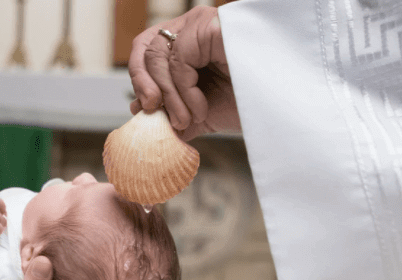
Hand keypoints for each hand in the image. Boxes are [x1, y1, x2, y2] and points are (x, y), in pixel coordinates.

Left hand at [128, 6, 240, 140]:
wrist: (277, 108)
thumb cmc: (244, 105)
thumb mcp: (198, 113)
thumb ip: (170, 113)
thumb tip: (139, 114)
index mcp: (186, 43)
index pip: (146, 48)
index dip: (138, 78)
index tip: (143, 110)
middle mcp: (192, 27)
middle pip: (146, 48)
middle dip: (146, 87)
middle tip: (159, 115)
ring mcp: (201, 23)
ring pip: (159, 55)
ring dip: (169, 97)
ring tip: (187, 119)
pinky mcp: (210, 27)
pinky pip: (179, 60)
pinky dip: (184, 92)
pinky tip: (200, 108)